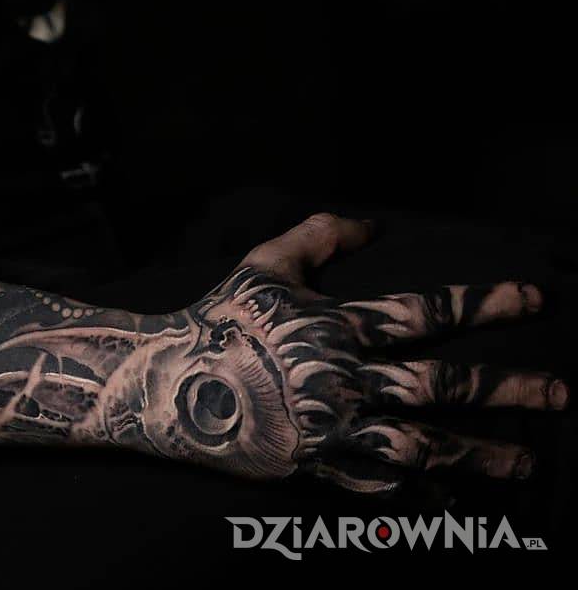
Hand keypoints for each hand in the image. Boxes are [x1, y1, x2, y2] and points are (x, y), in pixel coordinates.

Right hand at [130, 214, 567, 492]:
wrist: (172, 383)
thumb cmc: (220, 317)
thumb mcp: (264, 262)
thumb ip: (318, 235)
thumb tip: (372, 223)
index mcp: (336, 326)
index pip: (424, 312)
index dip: (481, 303)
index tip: (532, 301)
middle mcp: (344, 379)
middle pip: (440, 386)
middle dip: (506, 389)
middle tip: (562, 395)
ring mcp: (333, 429)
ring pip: (425, 444)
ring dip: (484, 452)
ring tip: (530, 459)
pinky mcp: (317, 466)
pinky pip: (382, 480)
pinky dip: (423, 485)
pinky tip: (457, 488)